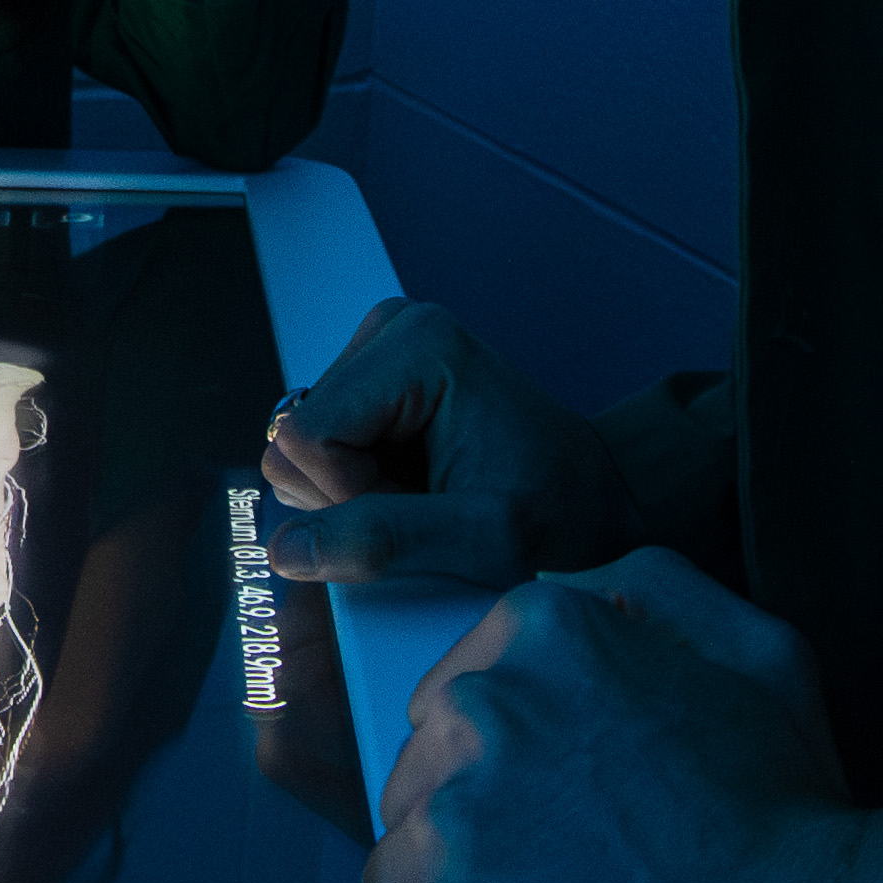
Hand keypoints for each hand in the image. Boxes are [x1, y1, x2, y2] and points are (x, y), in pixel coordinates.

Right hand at [261, 298, 647, 587]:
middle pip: (296, 442)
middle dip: (352, 494)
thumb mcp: (484, 538)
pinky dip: (362, 483)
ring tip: (428, 497)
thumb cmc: (560, 508)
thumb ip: (385, 540)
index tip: (423, 512)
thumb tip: (288, 551)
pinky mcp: (372, 382)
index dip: (351, 497)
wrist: (594, 498)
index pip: (307, 441)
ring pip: (302, 450)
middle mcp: (391, 331)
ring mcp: (378, 354)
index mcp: (418, 346)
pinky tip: (416, 484)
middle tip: (429, 507)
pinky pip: (321, 450)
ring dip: (357, 492)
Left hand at [367, 548, 882, 882]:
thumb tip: (569, 587)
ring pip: (400, 873)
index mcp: (535, 639)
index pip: (448, 705)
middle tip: (572, 879)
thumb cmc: (795, 815)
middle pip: (418, 785)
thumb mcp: (756, 653)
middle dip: (477, 832)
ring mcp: (448, 838)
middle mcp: (473, 721)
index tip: (564, 809)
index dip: (503, 769)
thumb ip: (648, 593)